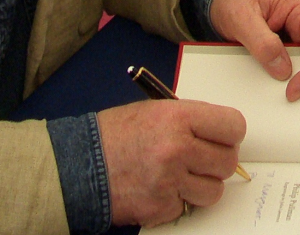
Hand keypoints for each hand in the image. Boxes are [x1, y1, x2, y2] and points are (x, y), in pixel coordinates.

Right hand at [97, 99, 245, 226]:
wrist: (82, 162)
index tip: (224, 135)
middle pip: (228, 161)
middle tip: (202, 155)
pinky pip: (191, 205)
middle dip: (218, 158)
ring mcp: (170, 182)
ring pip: (215, 189)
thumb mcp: (154, 110)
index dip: (230, 131)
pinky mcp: (163, 208)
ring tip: (182, 172)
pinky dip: (182, 197)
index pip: (233, 125)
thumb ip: (191, 119)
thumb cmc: (116, 132)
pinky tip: (163, 186)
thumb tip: (219, 131)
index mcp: (177, 118)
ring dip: (203, 182)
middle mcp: (177, 149)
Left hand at [210, 0, 299, 100]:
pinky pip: (287, 65)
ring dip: (293, 78)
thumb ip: (261, 42)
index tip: (292, 89)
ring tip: (284, 94)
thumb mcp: (241, 19)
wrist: (221, 3)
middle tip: (290, 96)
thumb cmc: (233, 2)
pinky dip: (282, 77)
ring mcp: (292, 38)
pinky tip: (276, 87)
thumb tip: (282, 71)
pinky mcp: (282, 49)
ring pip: (299, 62)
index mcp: (298, 10)